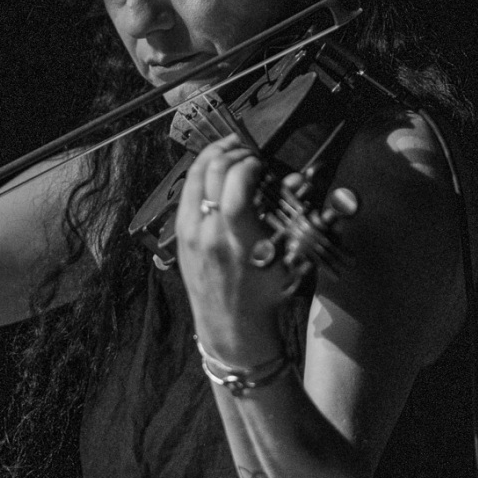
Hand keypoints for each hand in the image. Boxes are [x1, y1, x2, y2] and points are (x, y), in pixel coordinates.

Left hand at [175, 135, 292, 367]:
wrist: (232, 328)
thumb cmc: (264, 296)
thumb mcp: (287, 258)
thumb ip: (290, 213)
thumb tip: (297, 177)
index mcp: (238, 239)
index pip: (235, 182)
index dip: (250, 162)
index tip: (262, 162)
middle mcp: (209, 232)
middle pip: (213, 171)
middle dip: (233, 152)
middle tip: (249, 150)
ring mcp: (190, 233)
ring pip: (194, 175)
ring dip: (214, 156)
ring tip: (232, 150)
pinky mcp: (180, 235)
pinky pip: (187, 192)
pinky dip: (201, 173)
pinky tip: (215, 169)